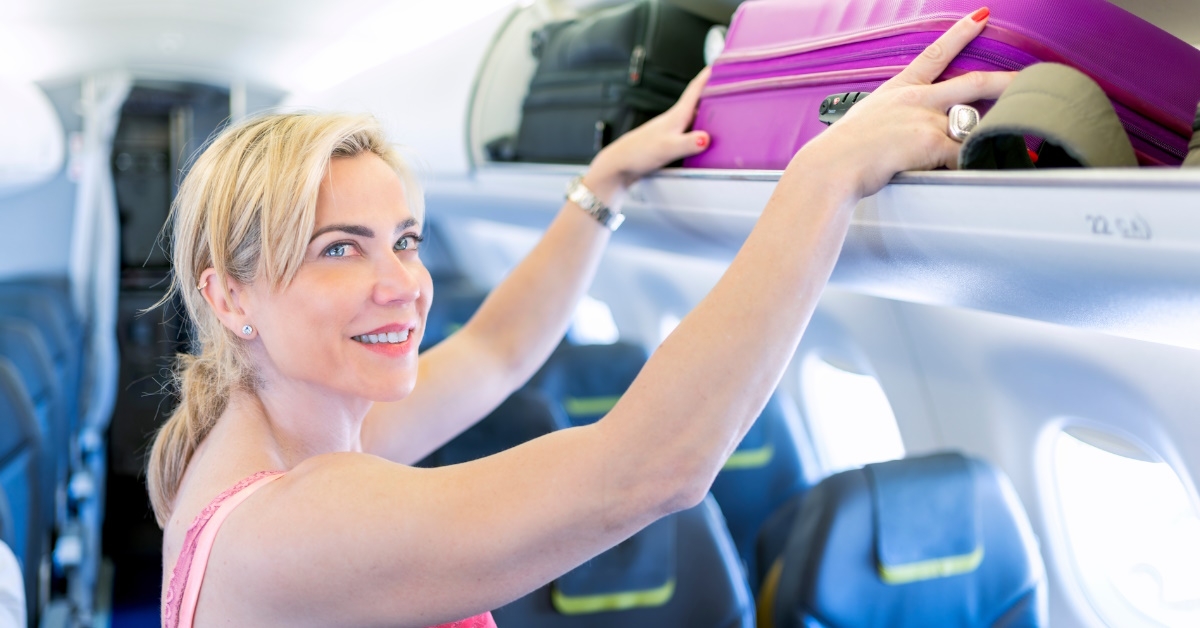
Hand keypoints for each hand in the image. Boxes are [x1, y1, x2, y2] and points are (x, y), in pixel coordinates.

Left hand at [583, 67, 712, 202]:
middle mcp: (674, 121)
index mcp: (676, 116)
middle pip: (697, 103)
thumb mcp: (668, 148)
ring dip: (707, 115)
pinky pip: (689, 133)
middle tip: (728, 89)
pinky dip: (699, 132)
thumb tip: (706, 138)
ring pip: (694, 119)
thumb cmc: (639, 152)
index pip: (694, 90)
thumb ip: (688, 143)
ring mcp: (671, 131)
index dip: (706, 77)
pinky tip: (705, 140)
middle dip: (712, 95)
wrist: (620, 164)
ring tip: (723, 114)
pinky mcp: (668, 142)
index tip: (717, 65)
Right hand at [795, 9, 1015, 199]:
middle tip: (1027, 78)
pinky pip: (963, 155)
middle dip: (1005, 81)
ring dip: (989, 136)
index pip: (934, 55)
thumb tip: (900, 136)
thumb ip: (890, 123)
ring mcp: (926, 119)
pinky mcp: (931, 142)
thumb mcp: (864, 124)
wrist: (831, 166)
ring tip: (1009, 148)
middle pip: (973, 83)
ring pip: (973, 124)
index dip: (960, 35)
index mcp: (899, 90)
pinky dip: (970, 166)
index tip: (981, 18)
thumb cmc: (840, 152)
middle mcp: (916, 100)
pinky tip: (976, 171)